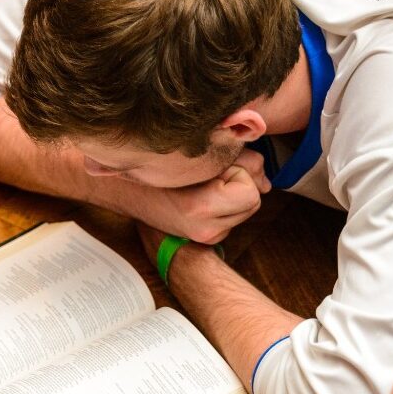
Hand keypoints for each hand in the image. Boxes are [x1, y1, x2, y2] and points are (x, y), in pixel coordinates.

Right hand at [154, 149, 270, 243]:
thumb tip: (268, 184)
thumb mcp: (199, 155)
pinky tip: (202, 197)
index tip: (212, 169)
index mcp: (201, 208)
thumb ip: (242, 162)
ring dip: (234, 192)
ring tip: (205, 185)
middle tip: (210, 175)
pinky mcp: (207, 238)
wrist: (125, 190)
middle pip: (253, 201)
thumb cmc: (160, 167)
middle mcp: (206, 230)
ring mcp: (207, 237)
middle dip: (240, 182)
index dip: (237, 172)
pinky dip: (225, 203)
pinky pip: (233, 216)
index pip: (250, 191)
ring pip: (246, 209)